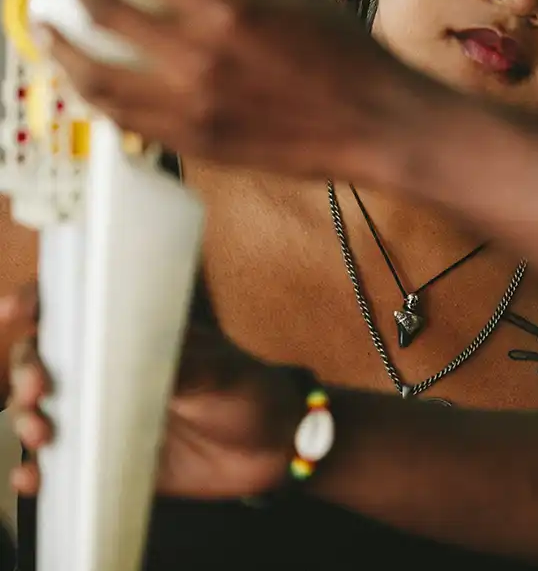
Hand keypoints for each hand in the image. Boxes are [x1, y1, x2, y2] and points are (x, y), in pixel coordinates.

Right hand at [5, 285, 303, 498]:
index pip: (80, 307)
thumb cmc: (248, 390)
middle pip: (46, 358)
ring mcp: (106, 414)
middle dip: (27, 367)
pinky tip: (34, 476)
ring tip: (42, 430)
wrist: (270, 450)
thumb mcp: (219, 370)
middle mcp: (112, 369)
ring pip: (43, 409)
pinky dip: (38, 471)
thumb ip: (180, 367)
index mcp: (138, 333)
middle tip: (39, 387)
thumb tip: (134, 361)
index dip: (41, 303)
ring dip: (27, 418)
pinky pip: (59, 465)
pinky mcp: (107, 460)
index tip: (18, 309)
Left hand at [43, 0, 435, 180]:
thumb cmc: (347, 59)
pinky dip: (102, 97)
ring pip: (98, 79)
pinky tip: (95, 83)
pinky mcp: (197, 143)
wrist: (375, 122)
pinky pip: (127, 120)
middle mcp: (200, 60)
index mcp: (227, 12)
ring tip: (55, 36)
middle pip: (106, 16)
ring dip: (67, 52)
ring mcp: (193, 107)